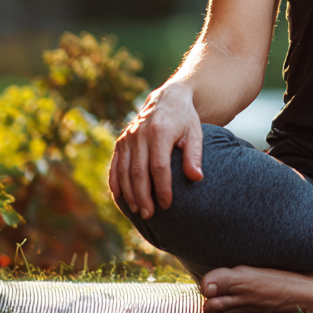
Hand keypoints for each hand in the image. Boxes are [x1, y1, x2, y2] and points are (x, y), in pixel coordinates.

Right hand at [109, 82, 203, 219]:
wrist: (168, 98)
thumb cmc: (185, 119)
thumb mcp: (195, 133)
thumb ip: (194, 156)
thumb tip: (197, 178)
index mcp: (160, 132)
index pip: (159, 167)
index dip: (162, 188)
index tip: (167, 204)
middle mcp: (139, 134)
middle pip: (138, 172)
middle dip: (143, 196)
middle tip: (150, 214)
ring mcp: (127, 137)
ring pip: (124, 171)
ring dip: (130, 193)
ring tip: (139, 210)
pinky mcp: (121, 141)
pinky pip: (115, 165)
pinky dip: (116, 183)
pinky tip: (121, 198)